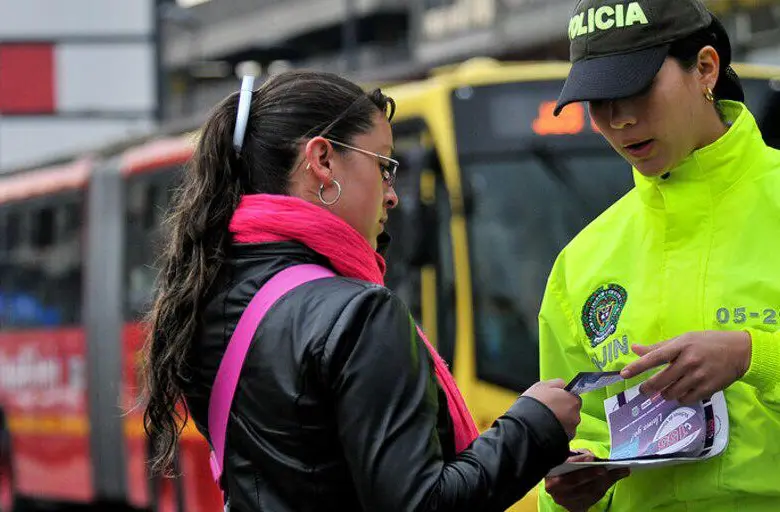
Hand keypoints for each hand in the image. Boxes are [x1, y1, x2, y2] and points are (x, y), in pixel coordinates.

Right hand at [522, 379, 580, 438]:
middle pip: (571, 411)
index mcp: (573, 400)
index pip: (574, 397)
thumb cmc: (534, 404)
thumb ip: (557, 383)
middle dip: (563, 410)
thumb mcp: (542, 385)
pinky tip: (545, 429)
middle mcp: (576, 416)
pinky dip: (556, 432)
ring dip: (560, 422)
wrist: (526, 427)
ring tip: (544, 421)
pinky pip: (562, 434)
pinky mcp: (565, 441)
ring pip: (567, 424)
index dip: (563, 398)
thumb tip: (563, 385)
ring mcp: (571, 430)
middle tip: (548, 410)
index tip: (554, 399)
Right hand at [545, 451, 629, 511]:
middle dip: (592, 474)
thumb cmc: (567, 466)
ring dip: (603, 481)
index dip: (577, 461)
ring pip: (586, 492)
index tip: (591, 457)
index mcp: (549, 472)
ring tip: (616, 472)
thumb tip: (593, 457)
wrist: (562, 486)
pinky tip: (612, 479)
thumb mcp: (570, 456)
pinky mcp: (574, 508)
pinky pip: (591, 499)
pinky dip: (603, 489)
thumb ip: (579, 455)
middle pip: (575, 482)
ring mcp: (564, 500)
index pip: (563, 466)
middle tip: (606, 468)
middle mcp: (553, 489)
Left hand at [620, 330, 751, 403]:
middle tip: (643, 391)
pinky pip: (686, 399)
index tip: (623, 374)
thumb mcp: (684, 339)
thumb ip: (659, 347)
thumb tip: (635, 348)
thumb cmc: (708, 343)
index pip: (655, 357)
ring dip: (665, 394)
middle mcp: (689, 361)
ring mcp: (699, 376)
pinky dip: (680, 398)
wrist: (740, 351)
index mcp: (681, 346)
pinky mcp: (709, 388)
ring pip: (672, 393)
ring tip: (666, 390)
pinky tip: (681, 393)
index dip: (638, 366)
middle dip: (648, 388)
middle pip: (661, 380)